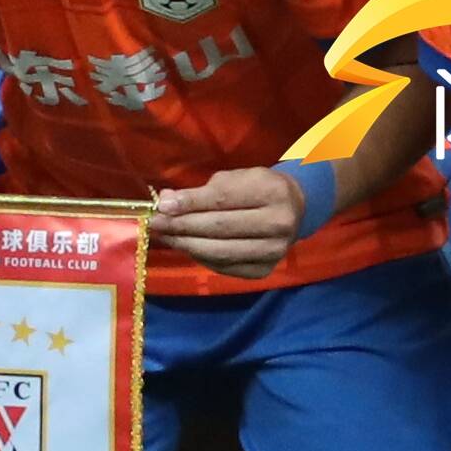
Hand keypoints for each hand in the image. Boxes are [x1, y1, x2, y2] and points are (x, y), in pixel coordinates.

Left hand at [139, 161, 314, 281]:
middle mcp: (278, 224)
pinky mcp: (265, 270)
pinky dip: (201, 257)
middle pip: (220, 227)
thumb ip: (202, 192)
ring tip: (166, 237)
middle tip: (155, 224)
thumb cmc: (257, 189)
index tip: (162, 206)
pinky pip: (225, 267)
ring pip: (221, 251)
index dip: (190, 203)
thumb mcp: (234, 179)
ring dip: (187, 244)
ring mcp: (274, 251)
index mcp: (272, 192)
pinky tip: (186, 247)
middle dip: (182, 225)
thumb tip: (167, 202)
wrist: (294, 209)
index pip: (223, 199)